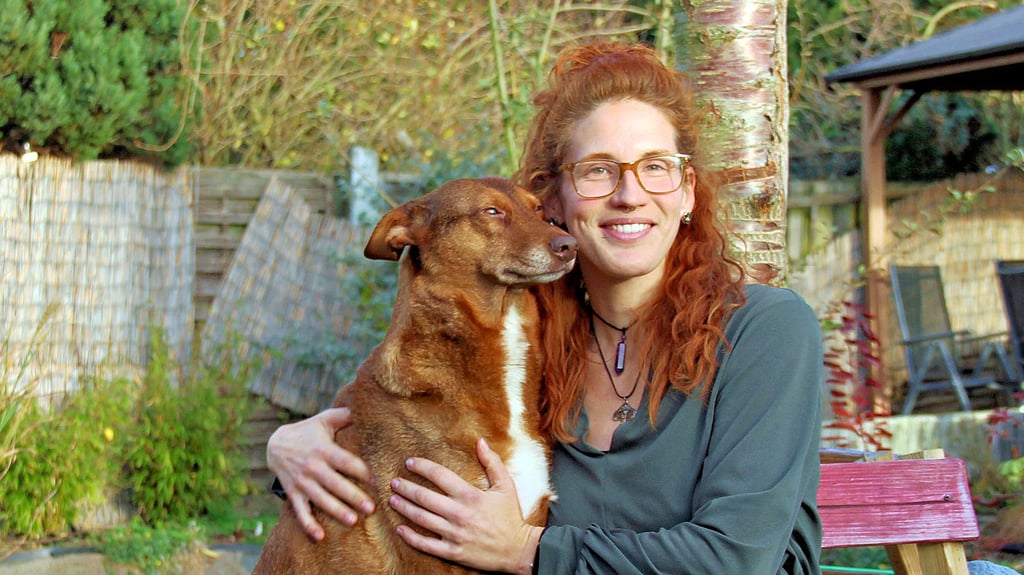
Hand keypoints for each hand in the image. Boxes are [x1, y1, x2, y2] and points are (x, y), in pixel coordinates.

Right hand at [266, 407, 374, 540]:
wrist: (274, 444)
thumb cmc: (308, 432)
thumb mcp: (324, 420)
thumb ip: (345, 415)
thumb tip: (367, 405)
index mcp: (324, 450)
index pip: (346, 462)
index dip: (362, 471)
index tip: (378, 481)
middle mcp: (313, 467)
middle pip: (336, 484)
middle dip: (353, 496)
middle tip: (371, 508)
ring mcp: (302, 482)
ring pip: (321, 499)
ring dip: (336, 511)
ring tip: (352, 521)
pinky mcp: (293, 493)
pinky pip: (300, 511)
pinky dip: (308, 525)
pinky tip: (320, 536)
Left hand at [389, 438, 542, 574]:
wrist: (518, 550)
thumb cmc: (511, 517)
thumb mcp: (506, 486)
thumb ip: (492, 463)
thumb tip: (480, 441)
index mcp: (470, 495)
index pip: (440, 475)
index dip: (422, 467)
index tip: (410, 463)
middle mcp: (459, 514)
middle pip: (425, 497)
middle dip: (406, 487)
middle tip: (394, 482)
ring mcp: (454, 534)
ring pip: (422, 519)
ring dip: (404, 508)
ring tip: (393, 500)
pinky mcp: (452, 552)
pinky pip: (426, 544)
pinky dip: (411, 537)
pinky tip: (400, 529)